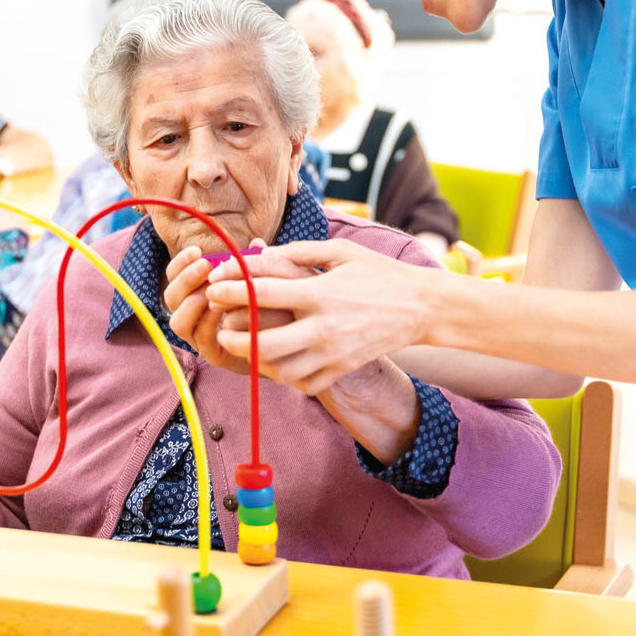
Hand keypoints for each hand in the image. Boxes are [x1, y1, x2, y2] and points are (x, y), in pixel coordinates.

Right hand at [164, 245, 252, 375]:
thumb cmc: (263, 306)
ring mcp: (198, 338)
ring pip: (177, 322)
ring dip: (192, 302)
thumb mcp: (258, 280)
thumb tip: (257, 243)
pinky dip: (208, 322)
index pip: (173, 276)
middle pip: (170, 298)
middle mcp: (190, 316)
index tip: (197, 250)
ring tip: (213, 289)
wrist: (278, 343)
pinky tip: (222, 307)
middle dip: (186, 279)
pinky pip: (201, 338)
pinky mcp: (213, 354)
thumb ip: (254, 263)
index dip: (180, 263)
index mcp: (193, 294)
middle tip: (206, 266)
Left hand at [205, 239, 433, 393]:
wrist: (422, 307)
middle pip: (262, 344)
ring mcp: (333, 353)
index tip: (214, 285)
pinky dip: (283, 375)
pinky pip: (302, 383)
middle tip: (220, 328)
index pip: (261, 293)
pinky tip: (276, 361)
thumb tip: (260, 253)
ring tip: (244, 345)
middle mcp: (323, 327)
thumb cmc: (379, 274)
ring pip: (278, 370)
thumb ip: (297, 252)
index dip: (230, 289)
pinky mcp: (342, 369)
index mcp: (319, 293)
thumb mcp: (341, 252)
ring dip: (254, 360)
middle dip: (232, 338)